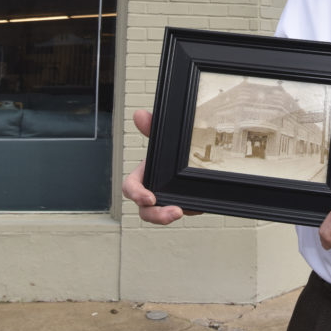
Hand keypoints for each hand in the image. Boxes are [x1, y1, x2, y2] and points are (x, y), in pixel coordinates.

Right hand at [121, 109, 199, 223]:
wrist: (194, 154)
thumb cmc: (168, 152)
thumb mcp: (161, 139)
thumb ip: (150, 128)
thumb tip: (140, 115)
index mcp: (143, 177)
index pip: (131, 188)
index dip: (137, 194)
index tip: (150, 198)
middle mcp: (152, 192)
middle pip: (146, 211)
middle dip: (157, 216)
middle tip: (174, 212)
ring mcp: (167, 200)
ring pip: (165, 214)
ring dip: (175, 214)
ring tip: (187, 208)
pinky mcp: (183, 205)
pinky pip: (186, 211)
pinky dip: (193, 208)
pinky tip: (199, 204)